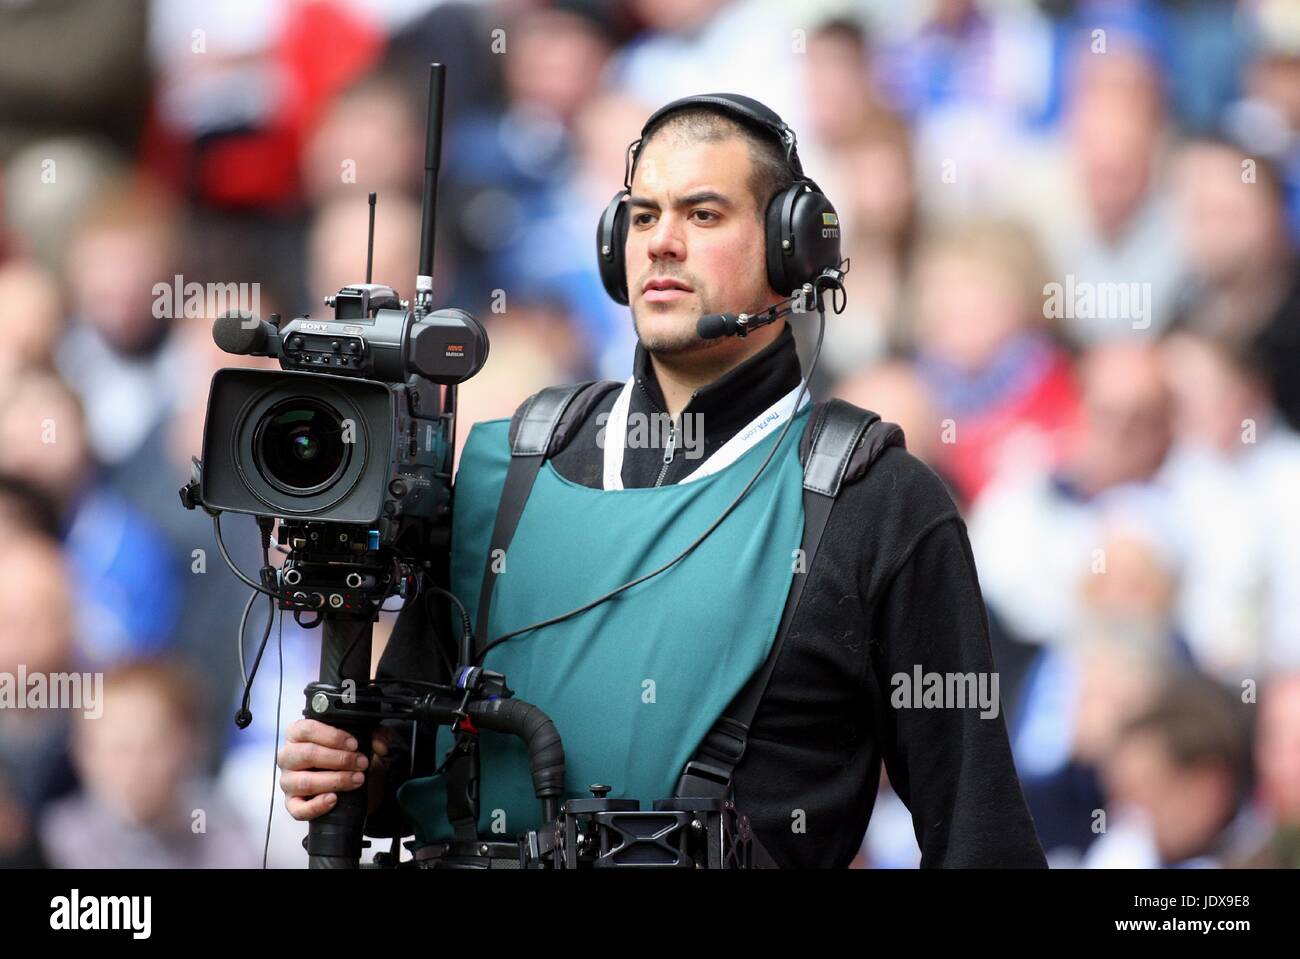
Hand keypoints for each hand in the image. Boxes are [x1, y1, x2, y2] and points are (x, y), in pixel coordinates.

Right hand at [277, 719, 392, 820]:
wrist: (347, 779)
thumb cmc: (345, 753)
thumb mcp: (360, 738)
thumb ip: (373, 734)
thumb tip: (380, 744)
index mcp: (298, 734)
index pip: (307, 730)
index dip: (333, 736)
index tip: (355, 744)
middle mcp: (288, 756)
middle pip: (307, 754)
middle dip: (340, 759)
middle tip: (361, 763)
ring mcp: (288, 781)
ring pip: (305, 782)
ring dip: (336, 781)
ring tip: (357, 780)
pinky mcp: (292, 803)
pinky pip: (298, 809)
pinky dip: (317, 806)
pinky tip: (334, 799)